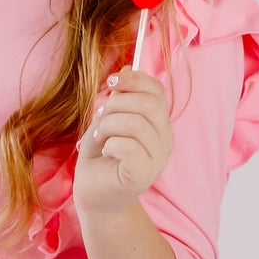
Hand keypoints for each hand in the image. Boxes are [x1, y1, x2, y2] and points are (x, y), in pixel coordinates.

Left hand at [73, 67, 174, 216]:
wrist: (93, 191)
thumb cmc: (100, 155)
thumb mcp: (107, 118)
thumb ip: (119, 96)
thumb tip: (128, 67)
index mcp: (159, 124)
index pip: (157, 91)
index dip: (134, 79)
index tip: (112, 82)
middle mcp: (165, 140)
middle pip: (149, 104)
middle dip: (117, 103)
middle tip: (101, 118)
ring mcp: (158, 159)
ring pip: (136, 123)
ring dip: (109, 125)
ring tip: (101, 137)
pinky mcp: (144, 175)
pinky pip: (129, 146)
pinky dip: (110, 143)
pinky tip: (106, 151)